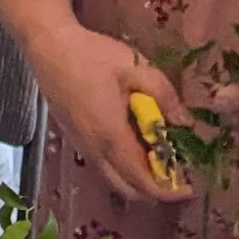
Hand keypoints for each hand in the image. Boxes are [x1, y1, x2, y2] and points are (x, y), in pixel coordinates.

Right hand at [29, 22, 193, 205]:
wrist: (49, 49)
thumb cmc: (93, 56)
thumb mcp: (135, 67)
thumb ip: (164, 94)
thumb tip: (185, 122)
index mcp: (111, 136)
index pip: (143, 180)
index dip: (168, 190)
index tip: (189, 187)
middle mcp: (95, 150)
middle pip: (129, 190)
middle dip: (156, 189)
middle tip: (177, 173)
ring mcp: (83, 148)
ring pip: (115, 181)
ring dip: (139, 179)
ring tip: (160, 159)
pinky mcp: (76, 141)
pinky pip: (104, 168)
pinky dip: (125, 169)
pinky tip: (137, 145)